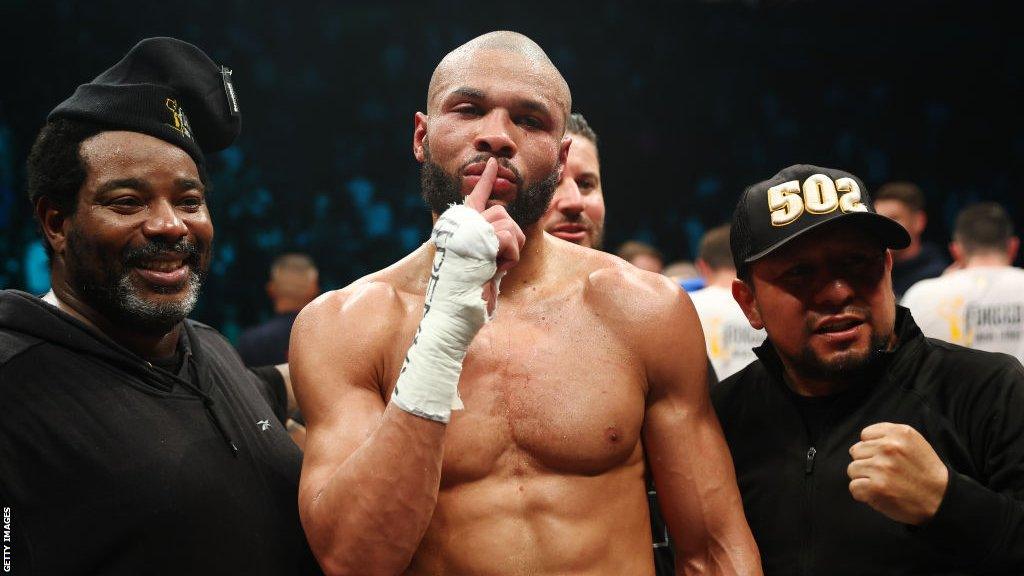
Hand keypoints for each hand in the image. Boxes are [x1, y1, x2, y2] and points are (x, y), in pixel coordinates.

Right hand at [463, 157, 524, 313]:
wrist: (455, 307)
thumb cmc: (469, 293)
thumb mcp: (483, 264)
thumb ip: (492, 246)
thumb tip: (508, 235)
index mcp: (461, 228)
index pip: (477, 198)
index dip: (487, 180)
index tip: (494, 163)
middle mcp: (462, 224)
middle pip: (503, 212)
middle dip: (511, 237)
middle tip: (499, 261)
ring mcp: (468, 227)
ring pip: (509, 225)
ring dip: (510, 250)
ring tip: (494, 266)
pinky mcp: (477, 235)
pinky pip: (508, 238)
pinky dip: (509, 257)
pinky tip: (495, 267)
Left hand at [847, 422, 948, 524]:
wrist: (941, 500)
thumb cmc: (924, 472)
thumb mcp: (913, 443)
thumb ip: (889, 436)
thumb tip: (862, 441)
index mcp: (899, 433)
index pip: (865, 435)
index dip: (873, 448)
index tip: (886, 458)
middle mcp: (889, 447)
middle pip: (856, 451)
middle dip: (867, 463)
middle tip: (886, 473)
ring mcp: (881, 467)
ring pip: (852, 469)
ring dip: (864, 479)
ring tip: (884, 484)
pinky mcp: (876, 487)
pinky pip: (854, 487)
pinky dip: (863, 494)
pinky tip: (880, 494)